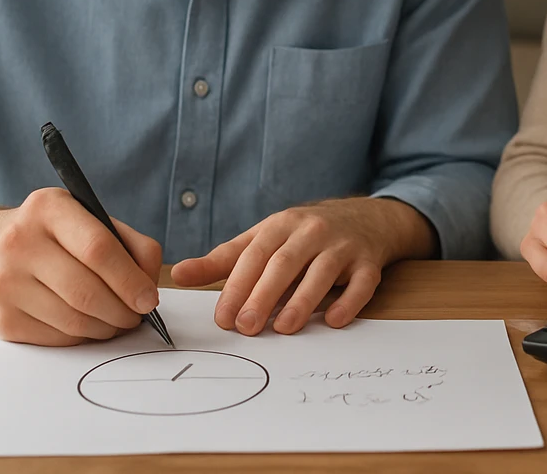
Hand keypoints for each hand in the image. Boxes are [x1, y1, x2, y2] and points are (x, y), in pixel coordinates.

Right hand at [0, 188, 163, 345]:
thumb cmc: (48, 234)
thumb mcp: (85, 217)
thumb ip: (127, 243)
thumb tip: (149, 286)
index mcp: (48, 209)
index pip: (99, 248)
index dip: (130, 279)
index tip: (149, 299)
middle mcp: (19, 243)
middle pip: (86, 291)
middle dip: (122, 311)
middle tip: (137, 316)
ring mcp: (5, 283)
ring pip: (73, 321)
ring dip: (105, 328)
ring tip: (116, 321)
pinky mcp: (0, 318)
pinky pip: (56, 338)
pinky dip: (82, 337)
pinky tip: (88, 325)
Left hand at [170, 197, 435, 334]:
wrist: (367, 218)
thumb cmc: (304, 235)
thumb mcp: (264, 238)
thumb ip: (223, 260)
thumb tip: (177, 274)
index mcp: (281, 225)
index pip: (255, 255)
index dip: (237, 286)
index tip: (223, 317)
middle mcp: (312, 231)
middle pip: (285, 263)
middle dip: (264, 295)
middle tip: (246, 327)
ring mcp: (343, 246)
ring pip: (322, 271)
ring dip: (302, 301)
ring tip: (283, 328)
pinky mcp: (369, 262)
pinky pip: (361, 282)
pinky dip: (349, 302)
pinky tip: (333, 320)